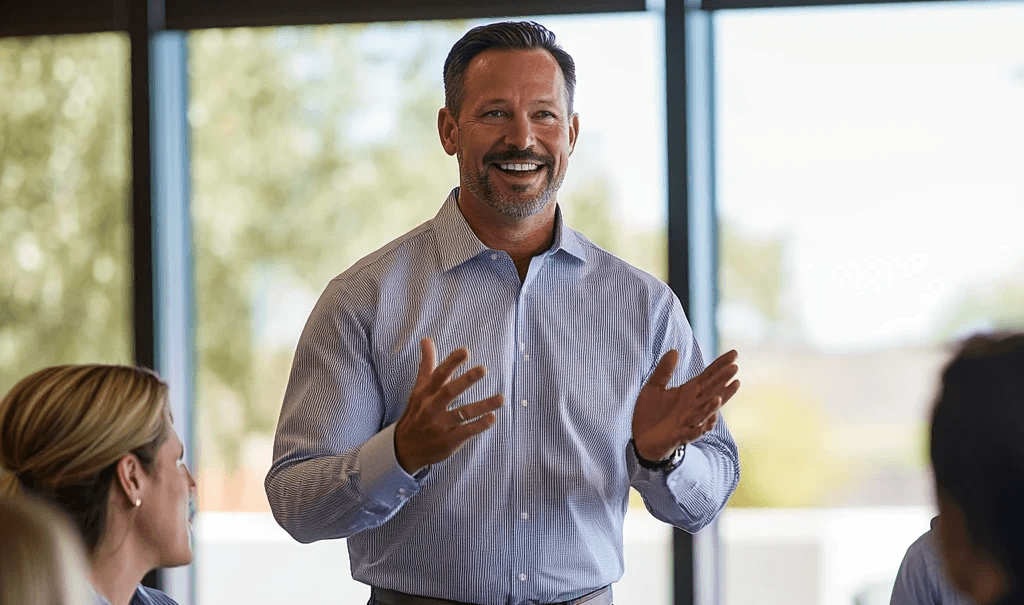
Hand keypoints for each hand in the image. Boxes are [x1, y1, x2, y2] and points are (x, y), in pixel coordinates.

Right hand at [394, 338, 502, 474]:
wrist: (405, 448)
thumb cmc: (417, 412)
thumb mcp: (419, 389)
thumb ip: (427, 364)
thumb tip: (426, 339)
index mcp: (426, 393)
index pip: (438, 375)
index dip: (451, 362)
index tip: (465, 351)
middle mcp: (432, 407)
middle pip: (449, 392)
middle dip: (466, 380)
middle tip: (483, 369)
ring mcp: (441, 425)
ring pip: (464, 412)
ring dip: (483, 405)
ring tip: (501, 398)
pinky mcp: (449, 440)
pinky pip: (467, 431)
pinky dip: (480, 425)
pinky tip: (493, 417)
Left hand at [632, 349, 739, 461]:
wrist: (640, 438)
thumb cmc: (650, 412)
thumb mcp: (653, 387)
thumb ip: (664, 371)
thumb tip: (674, 350)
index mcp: (688, 392)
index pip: (708, 376)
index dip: (720, 365)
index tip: (734, 354)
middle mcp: (693, 406)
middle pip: (711, 392)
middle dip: (722, 381)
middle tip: (734, 369)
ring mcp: (688, 422)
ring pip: (705, 413)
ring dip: (713, 407)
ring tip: (719, 398)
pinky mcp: (679, 437)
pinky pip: (692, 434)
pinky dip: (699, 430)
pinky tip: (706, 424)